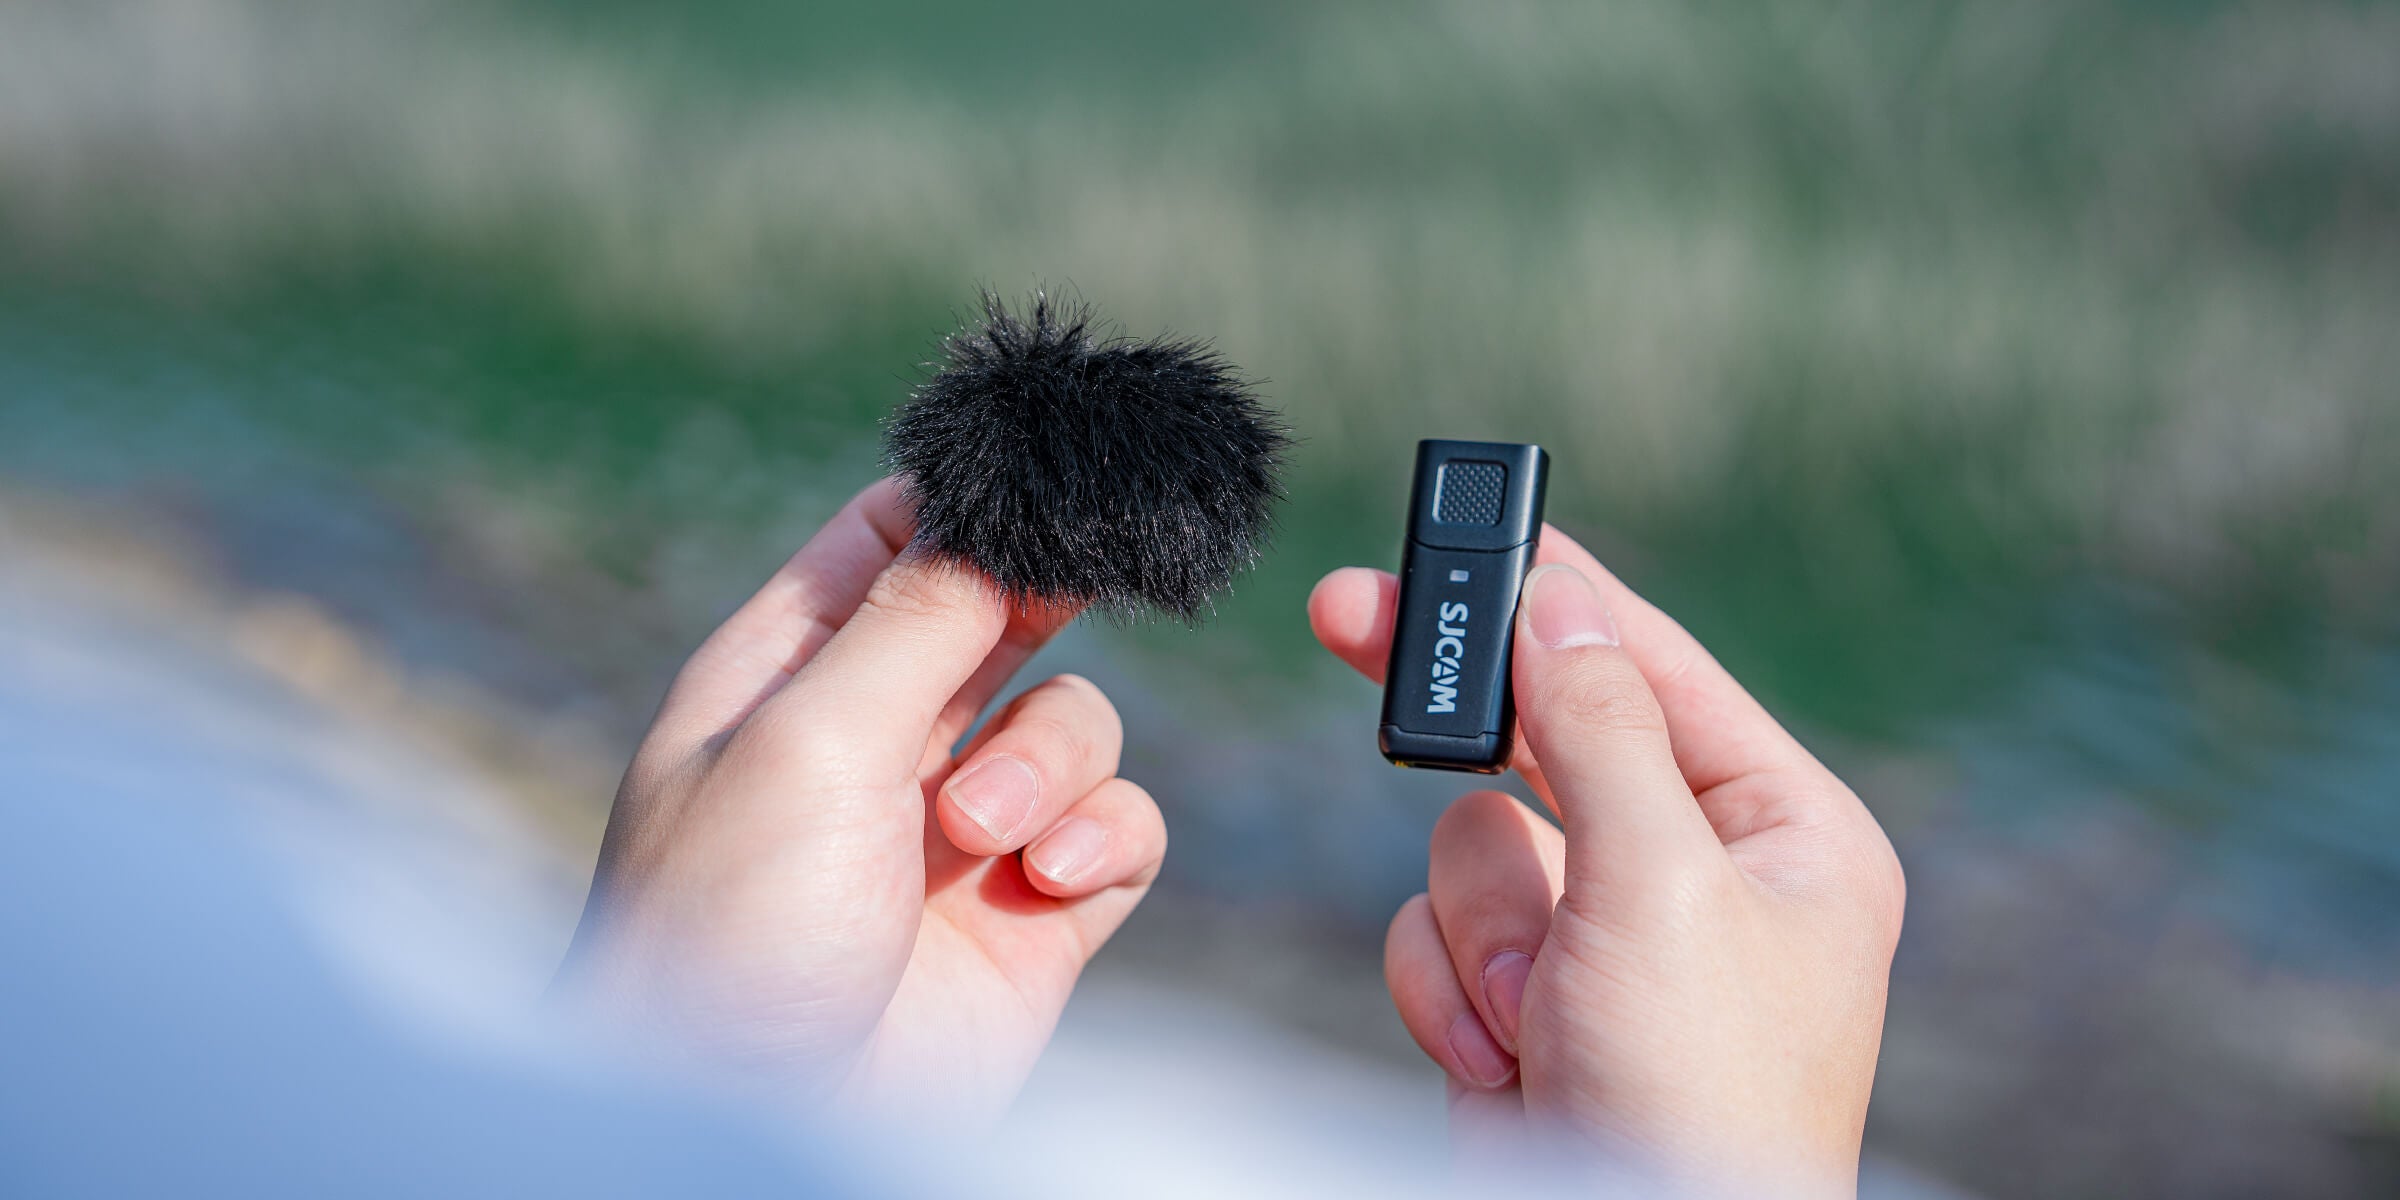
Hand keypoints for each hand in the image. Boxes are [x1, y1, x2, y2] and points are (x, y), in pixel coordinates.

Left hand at [556, 479, 1164, 1120]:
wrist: (760, 1132)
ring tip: (981, 835)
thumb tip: (998, 509)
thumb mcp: (807, 742)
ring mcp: (960, 829)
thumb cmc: (734, 932)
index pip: (892, 538)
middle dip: (1045, 602)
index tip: (1048, 479)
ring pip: (1072, 722)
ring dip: (1051, 761)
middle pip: (999, 612)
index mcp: (790, 674)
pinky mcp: (1032, 916)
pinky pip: (1115, 829)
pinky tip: (1045, 880)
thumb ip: (916, 618)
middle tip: (1089, 576)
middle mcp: (878, 739)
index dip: (970, 500)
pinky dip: (1101, 838)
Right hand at [1309, 528, 1903, 1195]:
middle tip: (1351, 614)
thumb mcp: (1664, 889)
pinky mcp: (1526, 1000)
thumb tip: (1562, 604)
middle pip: (1546, 737)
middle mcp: (1698, 875)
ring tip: (1539, 1012)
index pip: (1657, 668)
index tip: (1477, 521)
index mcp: (1784, 833)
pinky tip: (1511, 1061)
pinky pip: (1437, 930)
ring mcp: (1604, 941)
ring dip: (1485, 932)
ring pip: (1471, 841)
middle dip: (1465, 731)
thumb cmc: (1701, 1099)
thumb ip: (1601, 731)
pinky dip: (1451, 992)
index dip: (1562, 591)